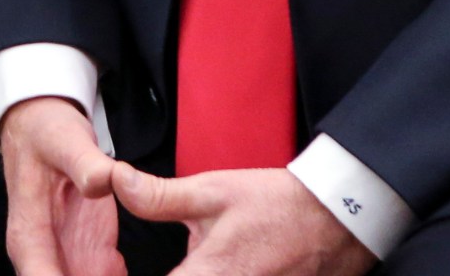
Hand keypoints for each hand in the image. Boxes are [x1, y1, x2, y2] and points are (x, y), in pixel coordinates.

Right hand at [0, 97, 126, 275]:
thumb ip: (86, 164)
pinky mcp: (85, 254)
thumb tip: (102, 183)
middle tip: (122, 270)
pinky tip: (160, 272)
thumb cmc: (46, 134)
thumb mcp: (65, 141)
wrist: (43, 128)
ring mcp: (66, 256)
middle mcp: (43, 254)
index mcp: (30, 235)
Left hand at [111, 165, 374, 275]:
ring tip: (203, 257)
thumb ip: (159, 197)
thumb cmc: (276, 205)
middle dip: (177, 273)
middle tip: (159, 259)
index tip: (108, 270)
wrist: (341, 220)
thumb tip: (114, 182)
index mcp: (210, 275)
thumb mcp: (213, 192)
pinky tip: (225, 265)